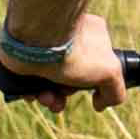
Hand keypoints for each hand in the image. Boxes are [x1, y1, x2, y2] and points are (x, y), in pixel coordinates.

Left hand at [0, 17, 130, 110]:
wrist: (36, 43)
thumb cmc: (75, 52)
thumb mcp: (109, 73)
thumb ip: (115, 91)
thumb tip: (100, 104)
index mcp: (92, 34)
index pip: (96, 64)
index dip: (92, 84)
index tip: (90, 92)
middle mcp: (68, 37)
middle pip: (71, 76)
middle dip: (66, 94)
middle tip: (63, 96)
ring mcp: (45, 46)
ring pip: (50, 81)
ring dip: (50, 98)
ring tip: (46, 99)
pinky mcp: (24, 55)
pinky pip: (30, 79)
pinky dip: (32, 92)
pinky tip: (34, 94)